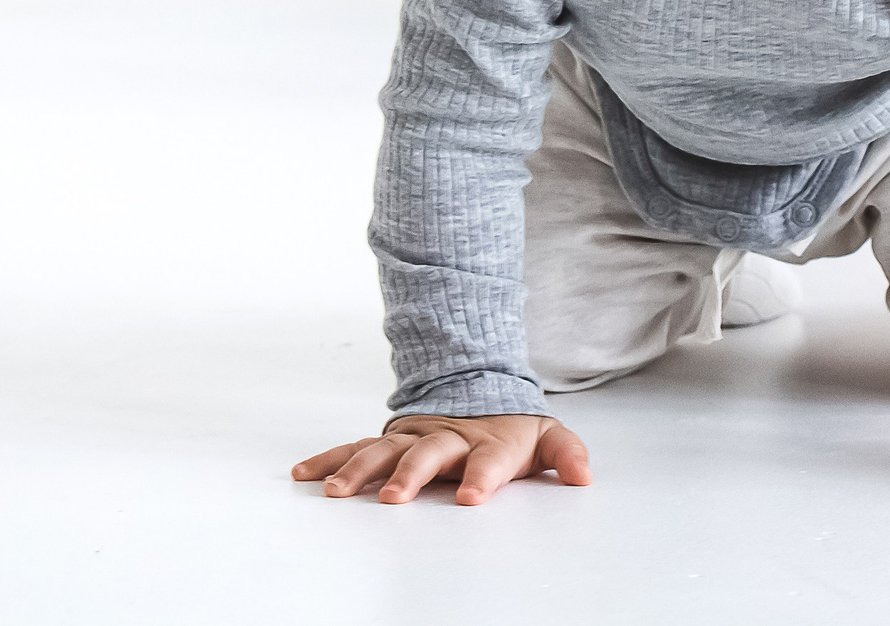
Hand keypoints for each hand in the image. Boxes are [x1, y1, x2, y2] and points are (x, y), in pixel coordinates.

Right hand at [291, 414, 591, 505]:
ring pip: (383, 451)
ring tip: (335, 493)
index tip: (470, 498)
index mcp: (487, 441)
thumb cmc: (512, 428)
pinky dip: (329, 460)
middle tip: (392, 498)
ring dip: (358, 470)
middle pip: (426, 455)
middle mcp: (445, 437)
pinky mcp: (389, 440)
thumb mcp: (545, 437)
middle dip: (409, 475)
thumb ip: (565, 455)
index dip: (481, 477)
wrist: (478, 390)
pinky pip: (354, 448)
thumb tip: (585, 476)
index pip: (487, 460)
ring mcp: (413, 437)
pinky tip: (305, 475)